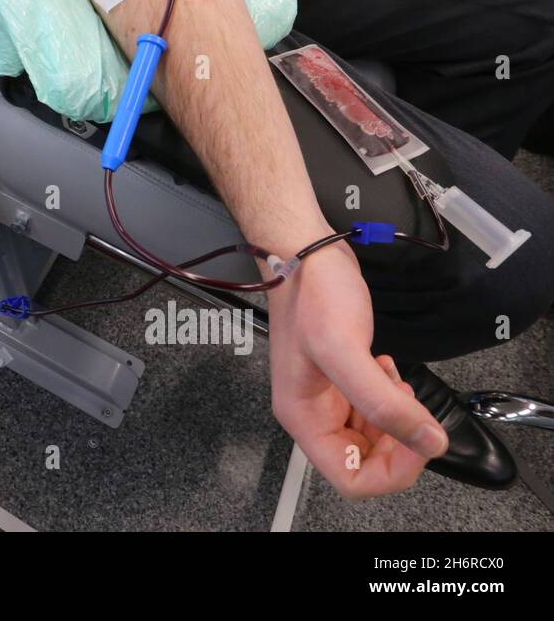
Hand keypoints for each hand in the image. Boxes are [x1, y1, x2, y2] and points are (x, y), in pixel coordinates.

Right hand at [267, 242, 448, 496]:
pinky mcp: (341, 379)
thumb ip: (385, 402)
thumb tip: (431, 443)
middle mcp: (312, 414)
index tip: (415, 436)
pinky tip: (386, 368)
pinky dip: (390, 397)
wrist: (305, 254)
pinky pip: (372, 410)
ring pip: (372, 437)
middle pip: (364, 462)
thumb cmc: (313, 297)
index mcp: (303, 418)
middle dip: (396, 441)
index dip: (390, 468)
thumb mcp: (345, 349)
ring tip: (393, 378)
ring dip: (395, 417)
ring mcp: (326, 397)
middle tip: (409, 405)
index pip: (350, 478)